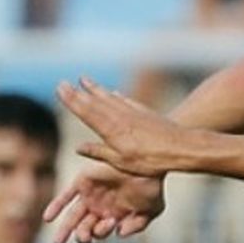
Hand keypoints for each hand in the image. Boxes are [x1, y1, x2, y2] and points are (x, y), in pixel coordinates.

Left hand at [45, 158, 166, 242]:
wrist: (146, 162)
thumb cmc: (152, 185)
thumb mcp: (152, 209)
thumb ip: (139, 225)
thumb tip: (120, 234)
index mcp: (115, 215)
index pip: (101, 231)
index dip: (102, 232)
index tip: (113, 223)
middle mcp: (101, 207)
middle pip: (85, 227)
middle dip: (83, 236)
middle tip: (84, 237)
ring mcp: (90, 195)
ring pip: (73, 216)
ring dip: (65, 230)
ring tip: (58, 242)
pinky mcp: (82, 182)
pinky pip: (65, 196)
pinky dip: (56, 207)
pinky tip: (48, 219)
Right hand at [57, 79, 194, 179]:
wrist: (183, 148)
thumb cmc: (153, 160)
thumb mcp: (123, 163)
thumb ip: (100, 153)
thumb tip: (78, 147)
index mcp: (112, 131)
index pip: (87, 113)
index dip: (73, 101)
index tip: (60, 89)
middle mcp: (121, 118)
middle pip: (95, 103)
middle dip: (78, 93)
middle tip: (63, 82)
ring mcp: (134, 113)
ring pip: (110, 99)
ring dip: (96, 89)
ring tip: (84, 80)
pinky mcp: (146, 113)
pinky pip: (128, 102)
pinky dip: (118, 97)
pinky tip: (112, 93)